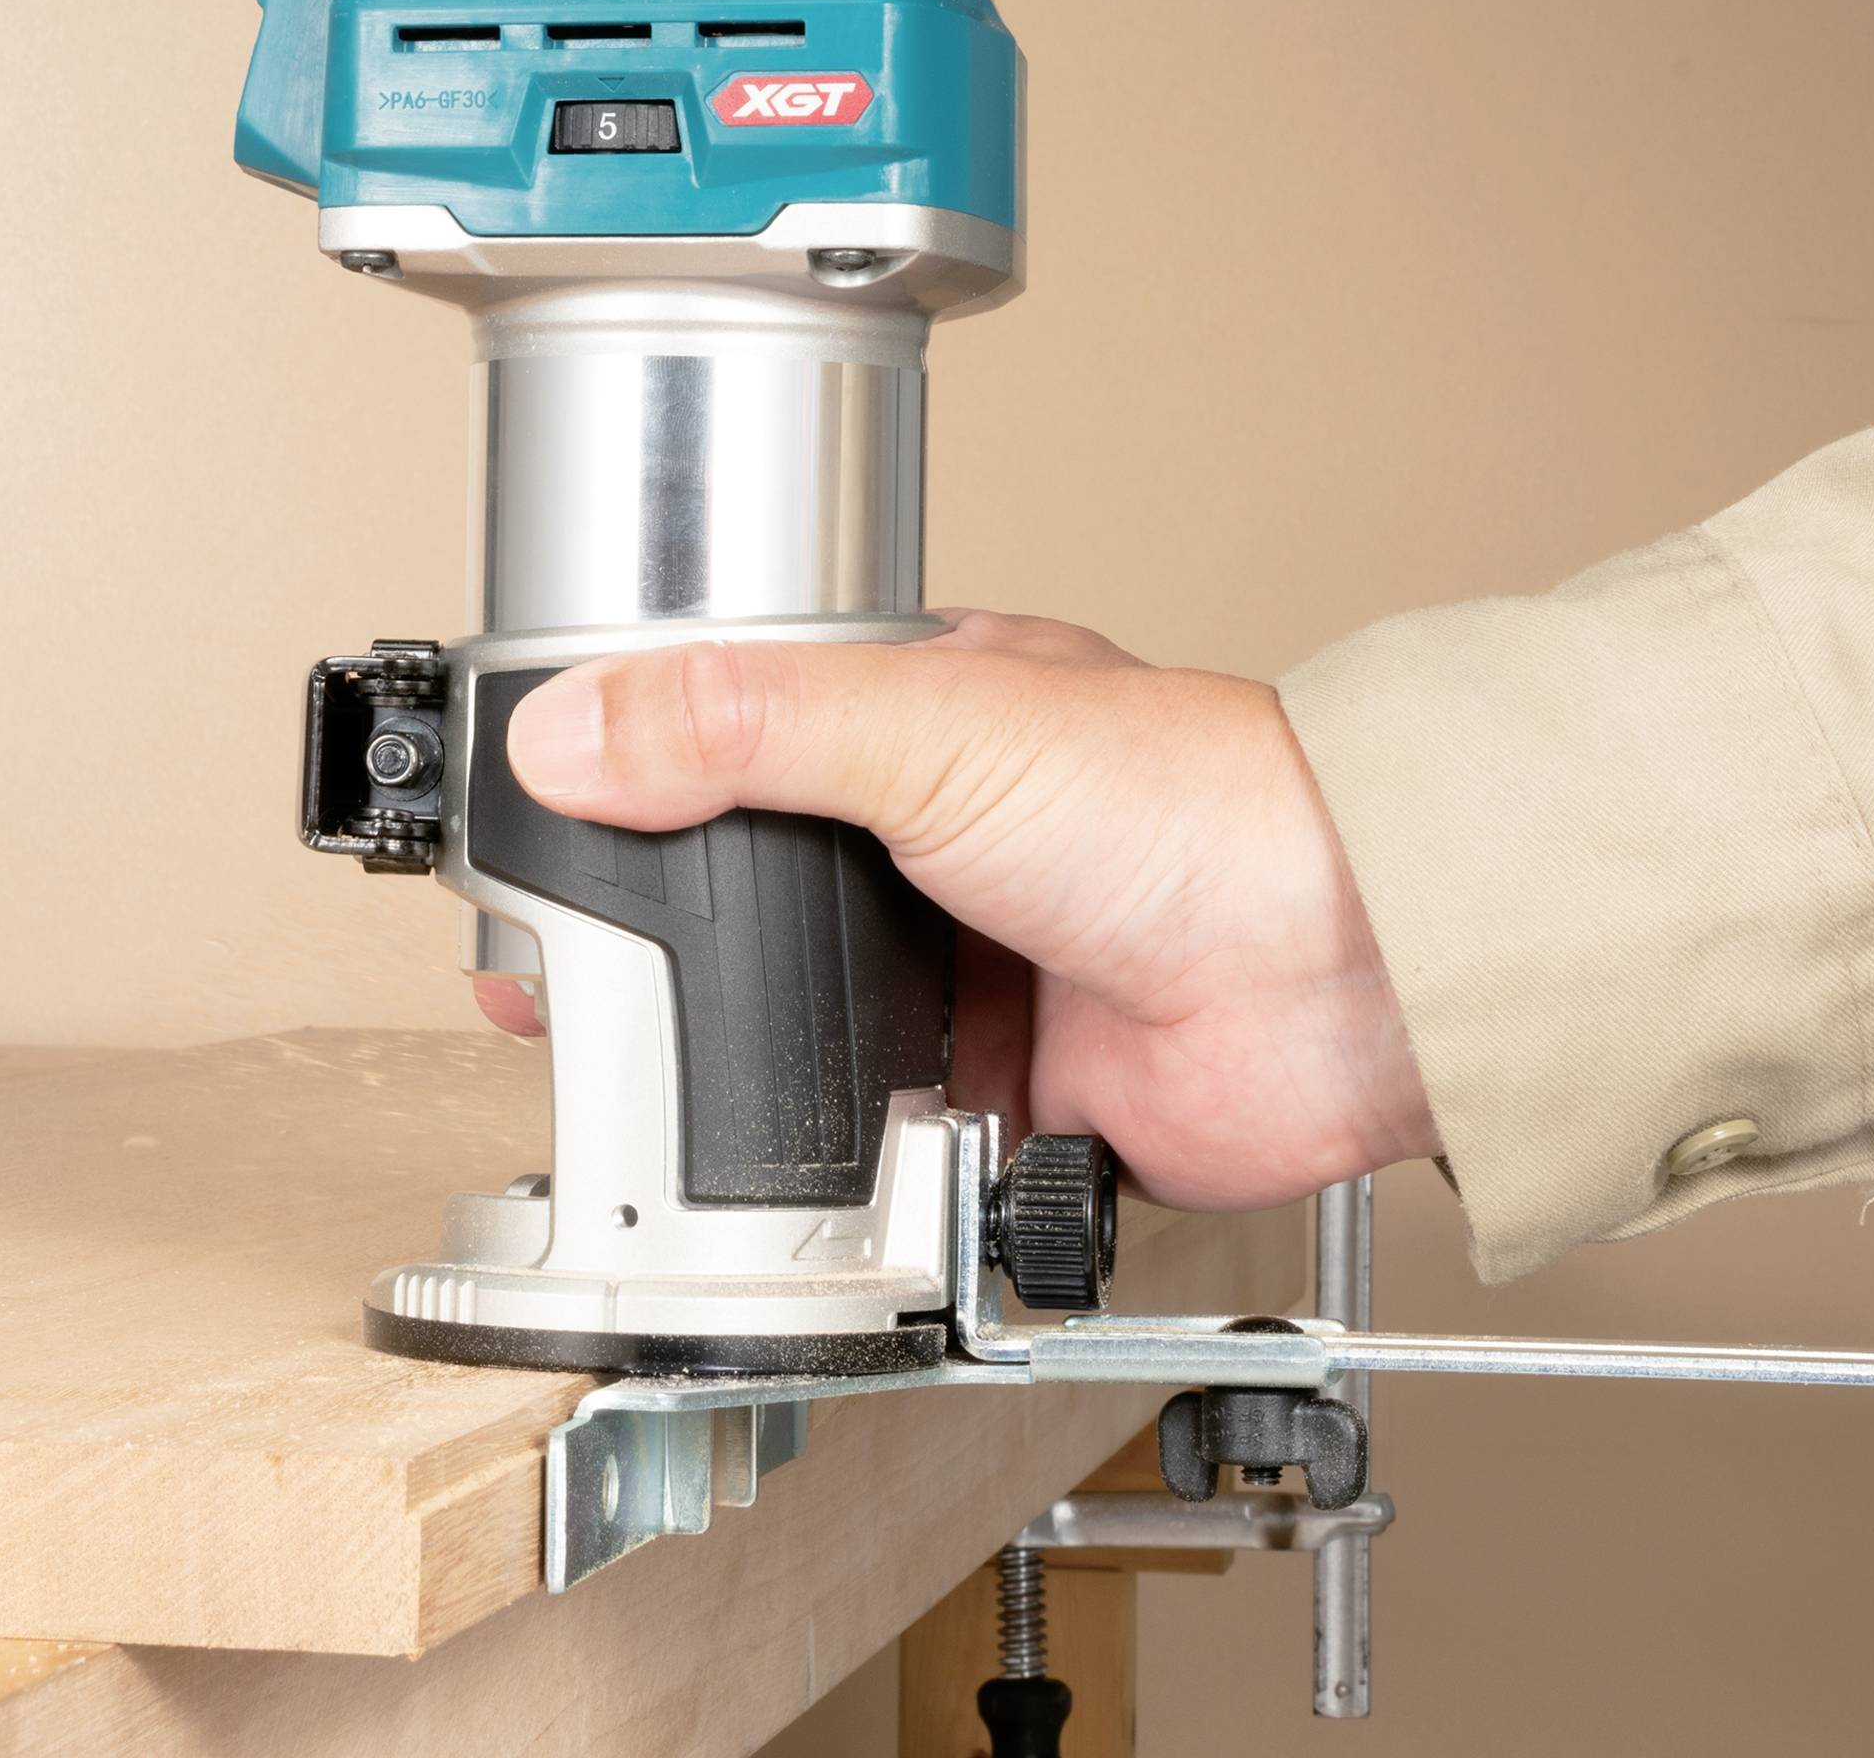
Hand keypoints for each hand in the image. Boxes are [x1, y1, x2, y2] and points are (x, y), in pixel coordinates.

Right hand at [491, 610, 1438, 1209]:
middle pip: (758, 892)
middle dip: (665, 938)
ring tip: (642, 1078)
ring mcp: (969, 967)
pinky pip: (885, 1137)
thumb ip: (739, 725)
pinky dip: (840, 1154)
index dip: (631, 775)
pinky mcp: (1005, 1088)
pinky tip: (797, 1145)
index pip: (733, 734)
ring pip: (809, 1021)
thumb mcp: (927, 726)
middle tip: (559, 978)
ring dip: (744, 1053)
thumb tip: (572, 730)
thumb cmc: (1187, 801)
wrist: (1336, 970)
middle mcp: (937, 841)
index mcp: (918, 718)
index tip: (538, 822)